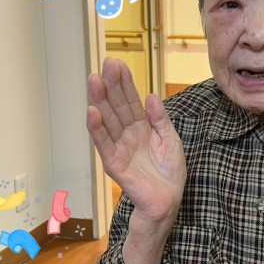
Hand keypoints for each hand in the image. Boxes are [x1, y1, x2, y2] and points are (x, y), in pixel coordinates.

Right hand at [86, 58, 185, 231]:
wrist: (168, 201)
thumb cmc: (170, 172)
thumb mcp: (171, 139)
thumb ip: (160, 119)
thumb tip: (151, 95)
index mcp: (142, 127)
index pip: (131, 100)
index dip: (124, 83)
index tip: (117, 63)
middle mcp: (128, 134)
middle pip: (116, 106)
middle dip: (111, 85)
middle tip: (106, 64)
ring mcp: (119, 148)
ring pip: (107, 120)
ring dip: (99, 100)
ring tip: (94, 80)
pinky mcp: (115, 164)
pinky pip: (104, 144)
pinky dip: (97, 128)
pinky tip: (92, 112)